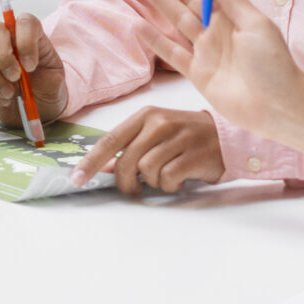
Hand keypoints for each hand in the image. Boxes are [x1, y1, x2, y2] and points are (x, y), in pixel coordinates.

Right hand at [0, 11, 66, 126]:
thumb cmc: (48, 88)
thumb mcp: (57, 82)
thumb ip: (47, 75)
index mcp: (31, 36)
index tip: (30, 66)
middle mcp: (9, 41)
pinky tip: (3, 99)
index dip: (25, 41)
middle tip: (15, 77)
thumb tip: (27, 70)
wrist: (39, 107)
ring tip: (10, 93)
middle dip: (3, 57)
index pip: (25, 22)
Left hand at [75, 106, 225, 194]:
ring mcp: (178, 137)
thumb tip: (102, 168)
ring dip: (153, 182)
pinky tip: (180, 179)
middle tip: (135, 188)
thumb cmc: (185, 137)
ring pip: (147, 171)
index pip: (110, 140)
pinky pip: (168, 179)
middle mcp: (159, 123)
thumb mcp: (156, 133)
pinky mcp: (194, 155)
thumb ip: (130, 146)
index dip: (90, 161)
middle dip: (126, 181)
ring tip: (166, 176)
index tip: (76, 178)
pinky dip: (170, 186)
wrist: (226, 137)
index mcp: (145, 115)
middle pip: (126, 161)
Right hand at [138, 0, 303, 175]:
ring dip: (157, 0)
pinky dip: (154, 40)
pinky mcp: (196, 72)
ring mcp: (204, 50)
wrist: (278, 107)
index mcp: (232, 14)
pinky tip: (137, 25)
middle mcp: (216, 28)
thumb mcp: (256, 24)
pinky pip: (171, 52)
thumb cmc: (274, 64)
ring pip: (175, 19)